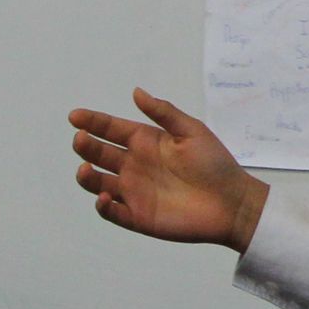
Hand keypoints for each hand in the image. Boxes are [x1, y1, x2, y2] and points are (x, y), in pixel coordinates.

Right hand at [70, 88, 268, 250]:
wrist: (233, 203)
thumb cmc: (215, 164)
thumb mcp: (192, 132)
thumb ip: (164, 113)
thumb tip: (136, 92)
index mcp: (145, 142)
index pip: (111, 129)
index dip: (92, 122)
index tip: (76, 116)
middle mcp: (135, 166)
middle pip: (99, 153)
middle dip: (86, 145)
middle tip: (82, 139)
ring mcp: (134, 192)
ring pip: (97, 182)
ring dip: (86, 175)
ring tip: (86, 168)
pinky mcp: (139, 217)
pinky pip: (112, 212)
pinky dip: (102, 205)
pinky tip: (105, 196)